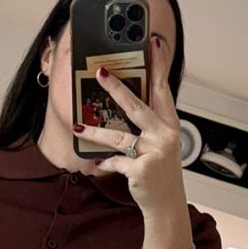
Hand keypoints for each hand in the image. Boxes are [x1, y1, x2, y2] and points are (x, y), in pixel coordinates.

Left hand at [83, 35, 188, 216]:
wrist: (166, 205)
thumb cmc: (159, 171)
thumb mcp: (158, 144)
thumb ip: (146, 123)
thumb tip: (123, 99)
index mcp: (169, 124)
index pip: (163, 89)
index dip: (159, 65)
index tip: (154, 43)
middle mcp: (165, 135)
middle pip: (137, 106)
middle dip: (117, 88)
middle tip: (100, 72)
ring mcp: (155, 152)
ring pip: (119, 137)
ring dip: (95, 132)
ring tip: (77, 127)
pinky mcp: (142, 170)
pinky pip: (117, 161)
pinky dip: (106, 163)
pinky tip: (98, 162)